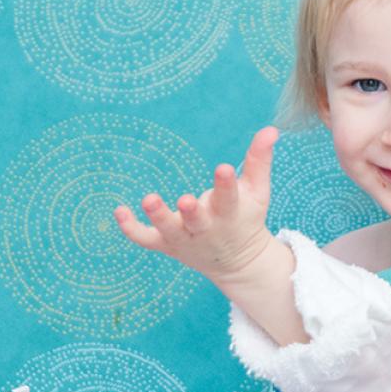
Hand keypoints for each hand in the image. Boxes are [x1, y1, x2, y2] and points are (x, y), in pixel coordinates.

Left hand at [115, 127, 279, 284]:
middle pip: (198, 222)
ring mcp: (184, 239)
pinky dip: (131, 228)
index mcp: (229, 214)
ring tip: (148, 199)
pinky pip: (145, 239)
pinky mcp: (166, 244)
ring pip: (169, 230)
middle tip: (185, 201)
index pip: (229, 199)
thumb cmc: (246, 217)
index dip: (225, 185)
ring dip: (158, 217)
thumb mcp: (257, 191)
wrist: (237, 262)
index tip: (223, 169)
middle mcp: (206, 229)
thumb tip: (271, 129)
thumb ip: (259, 160)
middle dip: (191, 212)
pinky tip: (118, 210)